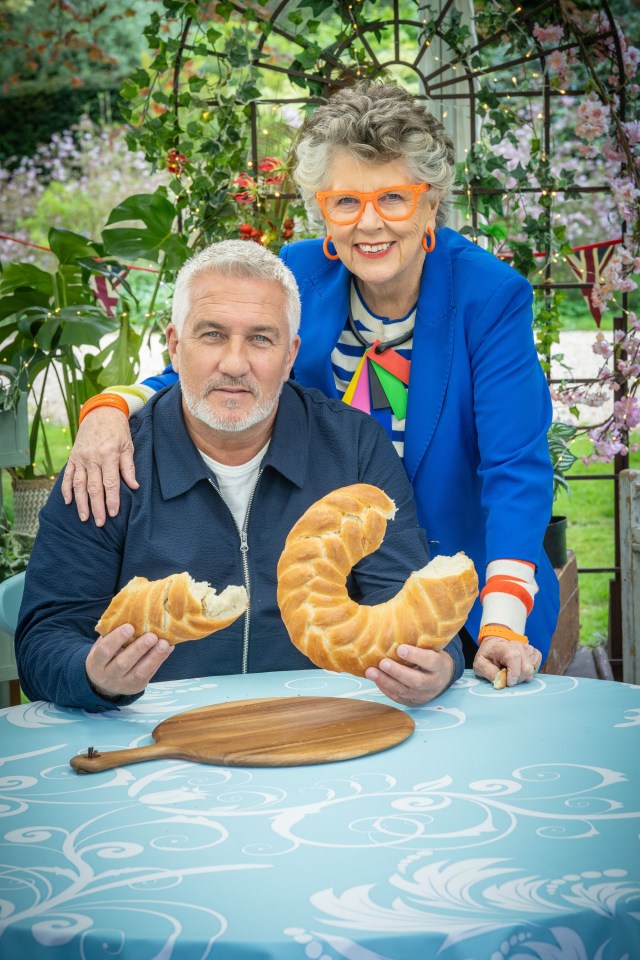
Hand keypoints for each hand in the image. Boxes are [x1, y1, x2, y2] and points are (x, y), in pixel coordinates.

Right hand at [61, 407, 137, 525]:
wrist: (100, 412)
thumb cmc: (118, 430)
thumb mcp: (128, 446)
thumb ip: (129, 467)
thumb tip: (134, 486)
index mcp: (108, 455)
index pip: (110, 483)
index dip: (112, 500)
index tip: (113, 514)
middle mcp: (92, 458)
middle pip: (94, 487)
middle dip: (96, 507)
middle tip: (99, 523)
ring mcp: (80, 458)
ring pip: (79, 484)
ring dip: (81, 503)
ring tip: (84, 518)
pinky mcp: (73, 457)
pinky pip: (67, 475)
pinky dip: (66, 489)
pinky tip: (68, 502)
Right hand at [85, 623, 172, 698]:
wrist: (104, 682)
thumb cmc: (106, 655)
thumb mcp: (102, 645)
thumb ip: (112, 634)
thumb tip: (130, 614)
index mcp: (96, 663)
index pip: (104, 651)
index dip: (116, 639)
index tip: (129, 627)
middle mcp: (108, 676)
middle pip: (123, 663)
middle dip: (139, 649)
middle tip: (152, 636)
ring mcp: (123, 684)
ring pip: (139, 672)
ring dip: (154, 657)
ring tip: (164, 643)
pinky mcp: (137, 687)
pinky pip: (150, 674)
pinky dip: (160, 660)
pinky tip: (168, 648)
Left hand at [365, 644, 455, 706]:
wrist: (442, 678)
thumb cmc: (433, 656)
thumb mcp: (433, 647)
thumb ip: (420, 641)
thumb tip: (394, 625)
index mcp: (440, 666)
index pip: (430, 661)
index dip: (415, 656)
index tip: (400, 648)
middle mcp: (433, 683)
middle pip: (416, 680)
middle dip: (397, 672)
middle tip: (382, 663)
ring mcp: (423, 695)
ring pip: (404, 691)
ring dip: (385, 682)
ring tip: (370, 672)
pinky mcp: (413, 702)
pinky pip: (398, 697)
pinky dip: (385, 688)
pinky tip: (375, 679)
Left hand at [473, 636, 541, 686]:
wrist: (495, 645)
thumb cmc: (487, 656)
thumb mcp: (480, 665)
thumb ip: (489, 673)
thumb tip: (500, 683)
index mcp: (503, 647)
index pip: (514, 657)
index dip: (513, 673)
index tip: (508, 682)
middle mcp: (518, 646)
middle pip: (526, 669)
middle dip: (516, 679)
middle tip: (507, 678)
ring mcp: (528, 649)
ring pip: (531, 671)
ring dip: (522, 677)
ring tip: (511, 672)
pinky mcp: (535, 653)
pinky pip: (536, 668)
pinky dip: (527, 673)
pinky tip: (518, 669)